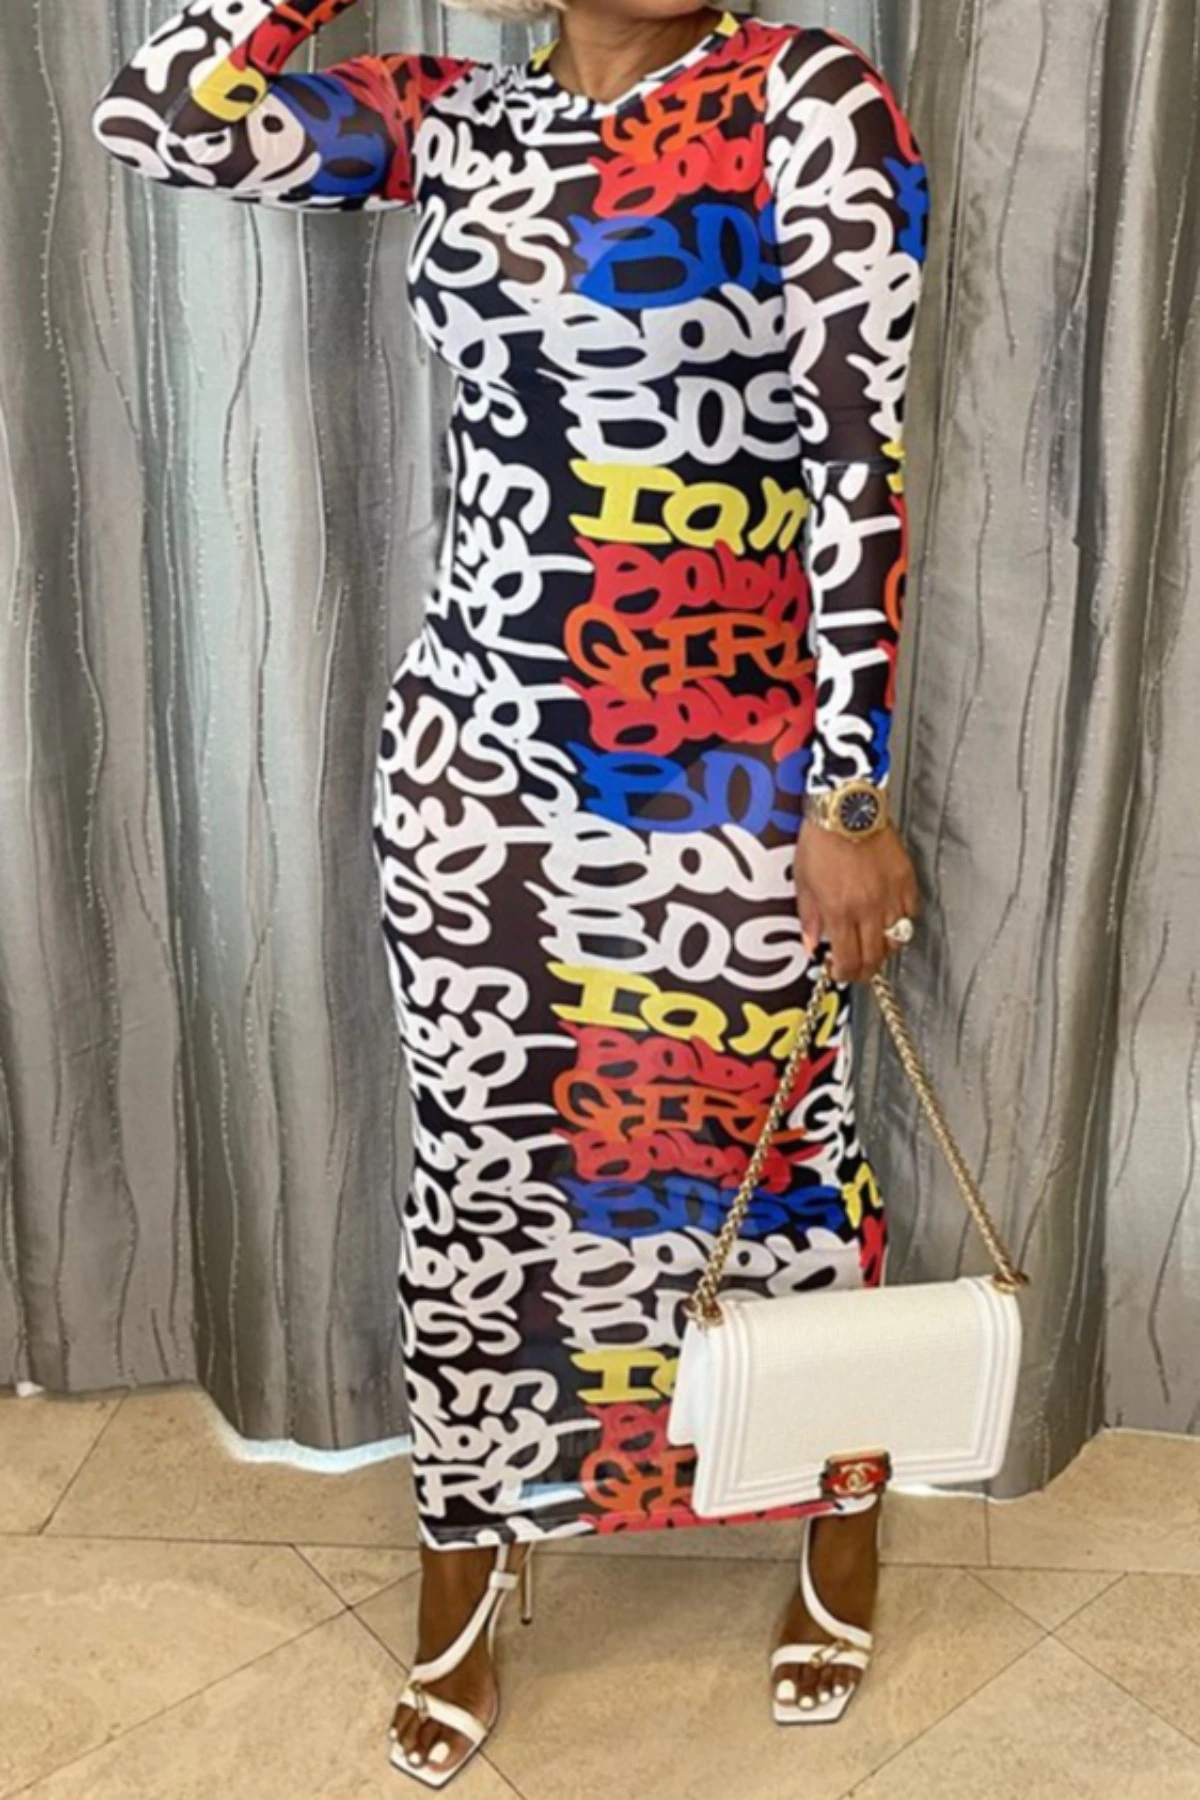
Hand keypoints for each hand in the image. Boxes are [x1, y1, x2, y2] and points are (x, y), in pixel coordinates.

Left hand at [793, 821, 920, 982]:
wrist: (847, 808)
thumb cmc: (822, 838)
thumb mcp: (803, 881)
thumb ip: (809, 918)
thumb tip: (811, 944)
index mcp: (840, 910)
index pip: (848, 960)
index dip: (844, 974)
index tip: (838, 971)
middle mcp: (868, 908)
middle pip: (875, 958)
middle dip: (864, 970)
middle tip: (856, 968)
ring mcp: (890, 896)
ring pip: (896, 940)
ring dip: (883, 949)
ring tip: (871, 944)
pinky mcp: (906, 881)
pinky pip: (910, 914)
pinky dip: (901, 922)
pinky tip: (887, 918)